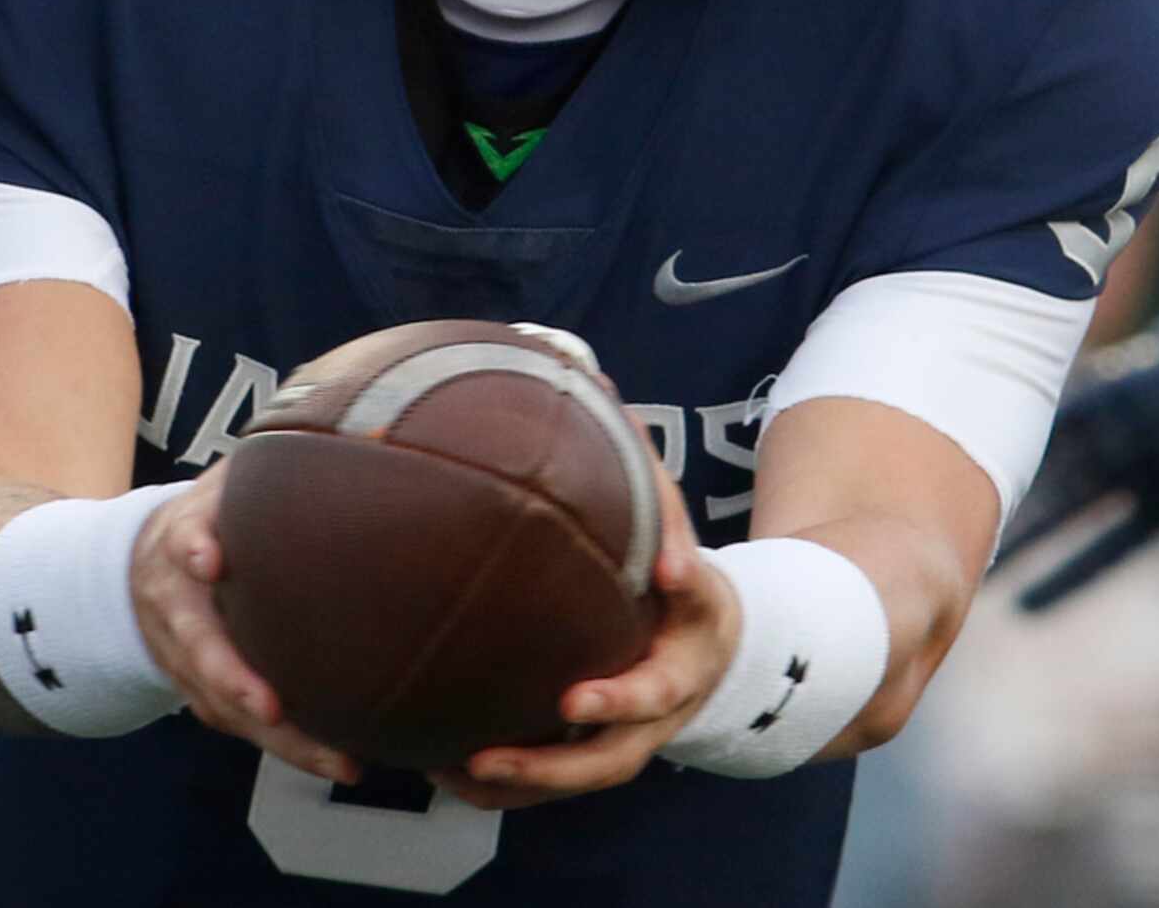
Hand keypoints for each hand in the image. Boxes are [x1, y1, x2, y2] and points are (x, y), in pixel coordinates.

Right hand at [130, 461, 360, 784]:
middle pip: (198, 647)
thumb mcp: (224, 483)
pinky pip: (242, 725)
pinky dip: (286, 744)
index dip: (193, 548)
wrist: (141, 566)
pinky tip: (337, 755)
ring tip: (337, 755)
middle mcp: (175, 607)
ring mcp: (184, 658)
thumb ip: (267, 466)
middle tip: (270, 706)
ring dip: (278, 736)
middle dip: (232, 679)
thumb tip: (356, 428)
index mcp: (180, 541)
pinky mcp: (203, 692)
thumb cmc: (210, 516)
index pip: (181, 540)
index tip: (207, 558)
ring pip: (223, 704)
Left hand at [430, 434, 738, 809]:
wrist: (710, 649)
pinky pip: (555, 781)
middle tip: (564, 702)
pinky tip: (448, 771)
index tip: (666, 571)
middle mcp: (674, 688)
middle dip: (602, 716)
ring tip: (473, 762)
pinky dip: (510, 785)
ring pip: (595, 769)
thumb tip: (588, 374)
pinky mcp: (600, 753)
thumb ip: (635, 465)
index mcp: (697, 618)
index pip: (697, 598)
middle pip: (643, 717)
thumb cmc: (673, 572)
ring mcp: (639, 731)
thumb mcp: (672, 518)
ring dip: (537, 772)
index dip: (683, 586)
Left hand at [997, 309, 1158, 642]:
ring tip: (961, 504)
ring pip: (1053, 459)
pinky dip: (1026, 424)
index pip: (1101, 550)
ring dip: (1013, 481)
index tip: (1018, 610)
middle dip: (1022, 536)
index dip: (1062, 578)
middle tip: (969, 562)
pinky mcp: (1113, 388)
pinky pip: (1061, 408)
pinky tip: (983, 436)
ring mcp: (1119, 426)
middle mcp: (1131, 465)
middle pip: (1063, 507)